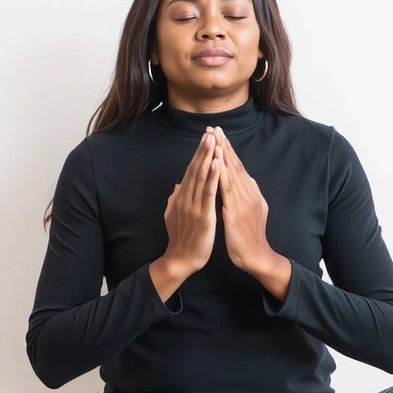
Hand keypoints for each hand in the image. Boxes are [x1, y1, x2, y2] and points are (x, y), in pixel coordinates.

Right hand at [161, 130, 223, 275]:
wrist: (181, 260)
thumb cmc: (181, 239)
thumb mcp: (174, 215)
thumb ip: (175, 200)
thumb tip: (177, 187)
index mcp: (182, 198)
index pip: (191, 171)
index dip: (198, 154)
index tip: (205, 138)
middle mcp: (186, 198)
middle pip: (196, 169)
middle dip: (203, 150)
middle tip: (210, 132)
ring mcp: (194, 206)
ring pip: (201, 177)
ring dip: (208, 158)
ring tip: (214, 141)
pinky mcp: (203, 216)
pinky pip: (209, 193)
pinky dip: (213, 177)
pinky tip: (218, 165)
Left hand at [211, 126, 274, 273]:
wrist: (256, 257)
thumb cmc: (248, 237)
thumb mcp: (246, 211)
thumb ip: (240, 197)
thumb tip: (237, 184)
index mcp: (249, 193)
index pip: (236, 167)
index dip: (227, 150)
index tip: (217, 135)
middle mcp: (248, 193)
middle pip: (235, 165)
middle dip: (223, 145)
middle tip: (214, 128)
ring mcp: (243, 201)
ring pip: (232, 173)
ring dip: (222, 154)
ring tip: (214, 138)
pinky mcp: (236, 212)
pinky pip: (228, 190)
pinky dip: (222, 175)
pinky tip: (217, 163)